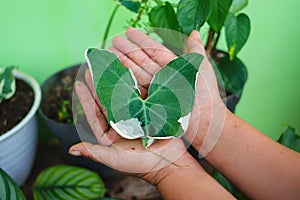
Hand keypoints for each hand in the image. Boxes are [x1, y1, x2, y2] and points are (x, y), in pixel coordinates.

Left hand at [69, 28, 191, 183]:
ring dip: (115, 82)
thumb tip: (71, 150)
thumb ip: (95, 153)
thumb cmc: (142, 165)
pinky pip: (139, 97)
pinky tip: (128, 73)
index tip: (79, 84)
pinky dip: (134, 86)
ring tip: (107, 67)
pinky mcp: (148, 113)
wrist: (170, 164)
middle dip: (98, 85)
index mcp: (110, 134)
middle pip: (107, 102)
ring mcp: (135, 117)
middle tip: (91, 68)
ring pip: (122, 97)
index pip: (95, 114)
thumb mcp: (116, 159)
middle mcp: (121, 124)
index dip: (86, 99)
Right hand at [109, 28, 226, 155]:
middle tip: (112, 41)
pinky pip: (135, 90)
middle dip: (126, 50)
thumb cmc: (206, 93)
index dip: (141, 39)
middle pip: (140, 60)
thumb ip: (195, 49)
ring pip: (135, 73)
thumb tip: (194, 31)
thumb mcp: (201, 67)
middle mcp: (162, 77)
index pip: (153, 49)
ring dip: (122, 63)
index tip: (128, 31)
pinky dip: (125, 82)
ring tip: (108, 54)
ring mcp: (155, 90)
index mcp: (172, 66)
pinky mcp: (150, 103)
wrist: (205, 120)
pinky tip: (115, 74)